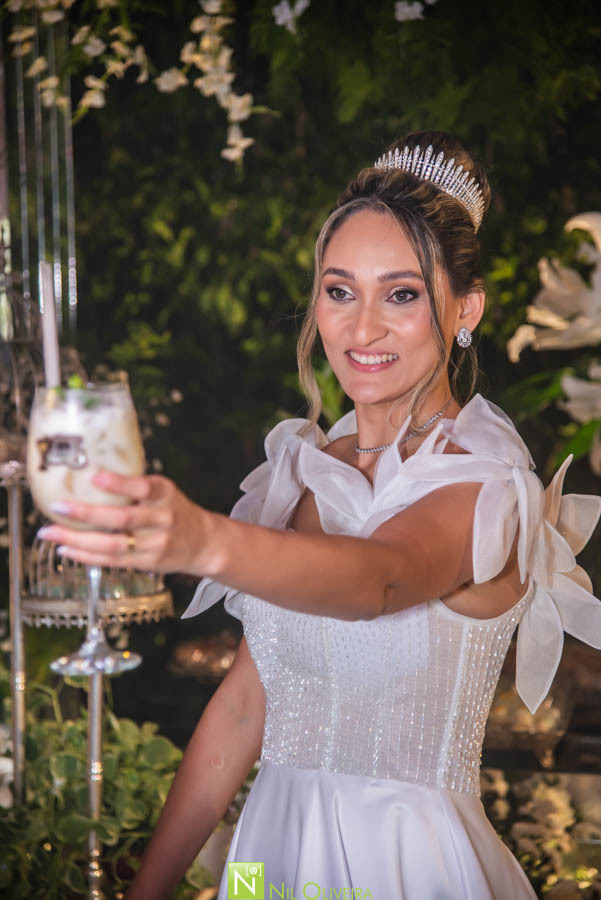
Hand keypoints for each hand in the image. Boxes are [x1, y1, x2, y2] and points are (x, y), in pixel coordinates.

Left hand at [37, 470, 214, 575]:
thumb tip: (88, 472)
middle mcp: (161, 519)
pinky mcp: (146, 562)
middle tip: (58, 505)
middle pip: (122, 518)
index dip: (119, 483)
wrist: (203, 543)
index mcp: (165, 495)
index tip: (95, 476)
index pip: (143, 487)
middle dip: (86, 513)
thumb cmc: (174, 511)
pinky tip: (66, 548)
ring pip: (112, 544)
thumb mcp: (163, 491)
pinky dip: (86, 555)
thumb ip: (135, 486)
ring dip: (77, 539)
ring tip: (50, 532)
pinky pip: (112, 560)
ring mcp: (154, 544)